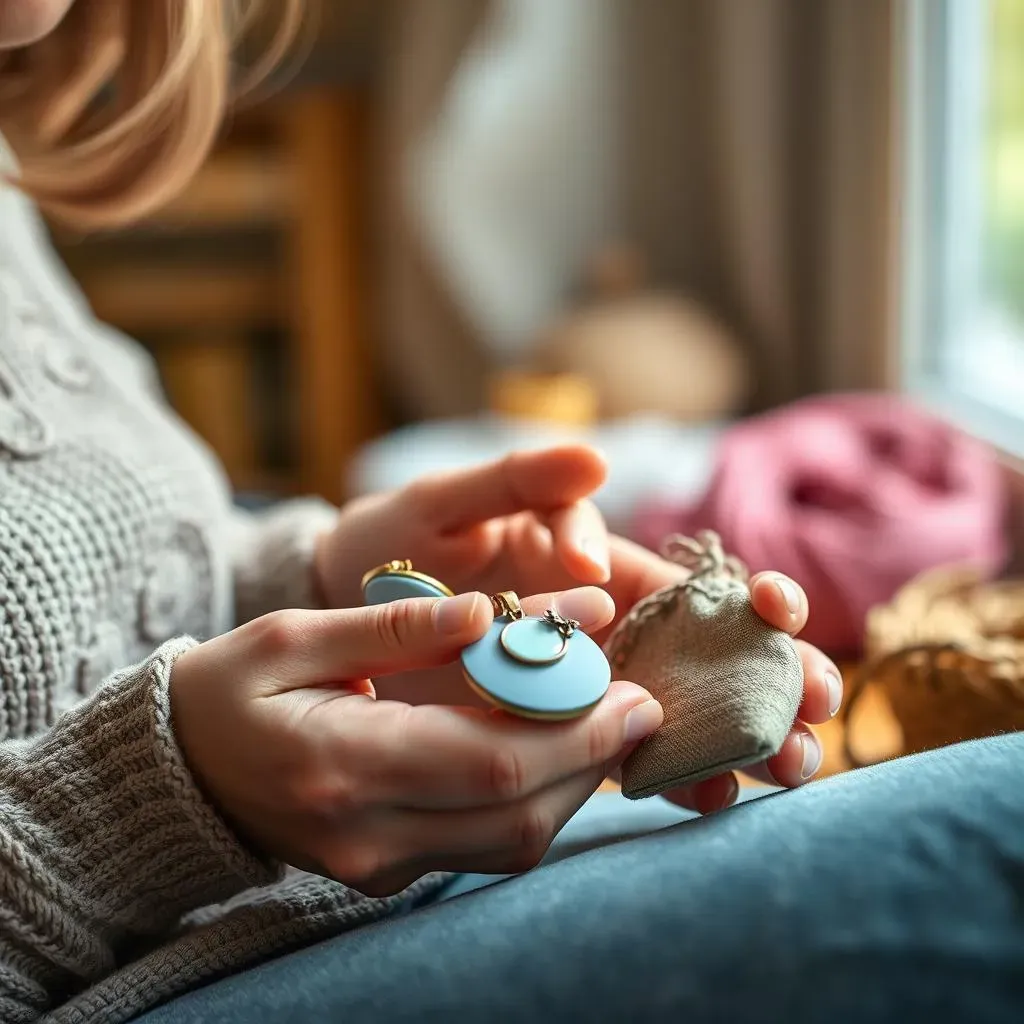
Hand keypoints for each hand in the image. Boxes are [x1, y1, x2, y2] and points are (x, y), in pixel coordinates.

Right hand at [170, 586, 662, 896]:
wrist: (180, 771)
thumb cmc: (229, 690)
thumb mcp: (292, 636)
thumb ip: (393, 627)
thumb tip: (485, 612)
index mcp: (340, 763)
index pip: (489, 762)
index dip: (573, 731)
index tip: (634, 690)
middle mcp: (367, 835)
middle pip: (517, 813)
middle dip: (593, 757)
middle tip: (643, 703)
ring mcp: (380, 865)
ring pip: (513, 843)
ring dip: (575, 782)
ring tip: (609, 720)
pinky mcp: (391, 873)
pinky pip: (488, 848)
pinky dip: (537, 800)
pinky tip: (555, 750)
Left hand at [312, 443, 840, 804]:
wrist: (344, 604)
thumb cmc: (399, 538)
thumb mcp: (449, 498)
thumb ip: (520, 482)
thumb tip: (595, 464)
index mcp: (593, 565)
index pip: (687, 582)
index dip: (744, 595)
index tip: (783, 613)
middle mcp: (602, 627)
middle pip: (704, 654)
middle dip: (766, 678)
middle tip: (818, 712)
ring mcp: (580, 683)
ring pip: (675, 708)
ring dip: (734, 735)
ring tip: (787, 765)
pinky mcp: (551, 727)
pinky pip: (614, 750)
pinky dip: (663, 770)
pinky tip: (704, 793)